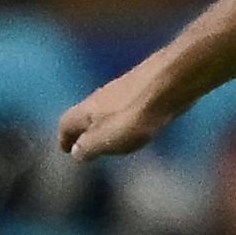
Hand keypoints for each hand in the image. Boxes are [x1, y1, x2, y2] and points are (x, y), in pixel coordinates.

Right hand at [57, 66, 178, 161]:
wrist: (171, 82)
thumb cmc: (134, 116)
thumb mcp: (105, 140)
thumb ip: (88, 147)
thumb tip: (76, 152)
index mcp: (86, 110)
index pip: (66, 124)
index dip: (65, 139)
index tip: (64, 150)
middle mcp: (100, 96)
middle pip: (86, 114)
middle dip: (84, 129)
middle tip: (84, 144)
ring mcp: (125, 88)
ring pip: (107, 108)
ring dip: (105, 122)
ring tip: (110, 136)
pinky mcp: (147, 85)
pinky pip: (129, 104)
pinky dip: (126, 116)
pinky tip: (139, 122)